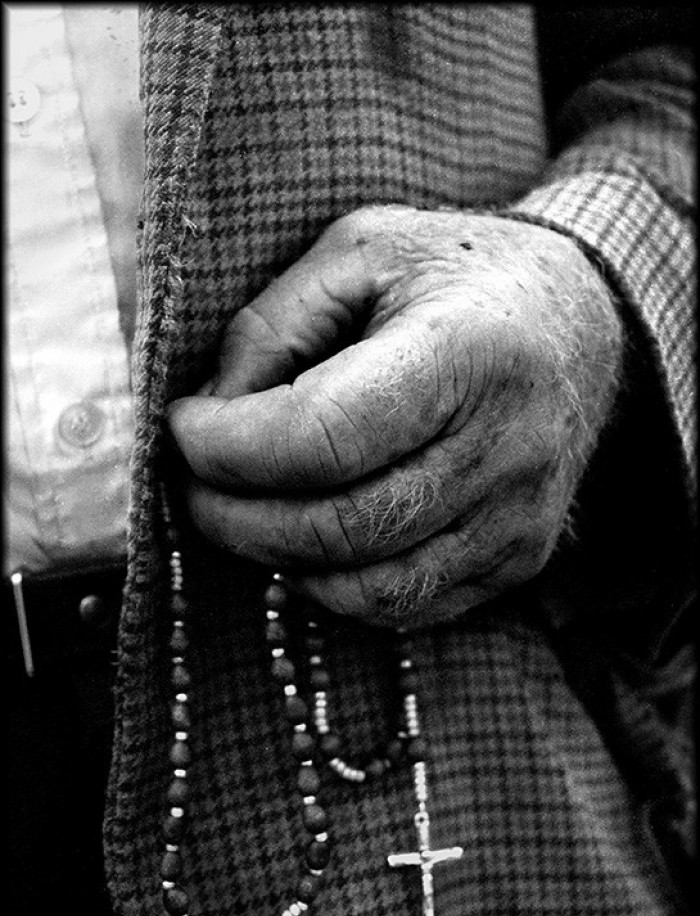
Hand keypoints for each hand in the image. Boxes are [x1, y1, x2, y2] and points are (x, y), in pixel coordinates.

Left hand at [168, 205, 622, 626]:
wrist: (580, 319)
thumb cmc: (457, 277)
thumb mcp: (357, 251)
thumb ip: (269, 327)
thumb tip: (209, 419)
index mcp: (467, 350)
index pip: (324, 437)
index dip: (230, 447)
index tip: (184, 427)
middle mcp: (507, 447)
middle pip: (340, 527)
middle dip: (233, 517)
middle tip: (192, 483)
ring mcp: (520, 516)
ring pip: (368, 588)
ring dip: (277, 560)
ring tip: (243, 510)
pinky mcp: (519, 557)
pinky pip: (406, 606)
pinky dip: (334, 586)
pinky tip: (308, 539)